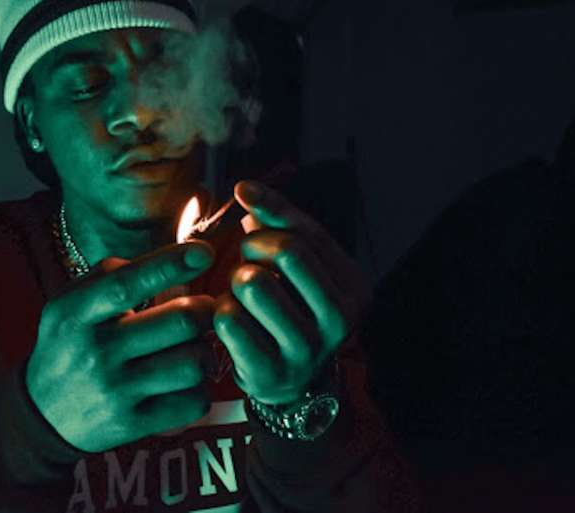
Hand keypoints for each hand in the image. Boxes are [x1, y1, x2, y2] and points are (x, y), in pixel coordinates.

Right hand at [27, 241, 216, 452]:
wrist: (42, 414)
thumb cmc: (70, 344)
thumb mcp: (71, 303)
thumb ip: (110, 274)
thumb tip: (168, 259)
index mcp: (76, 314)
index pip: (127, 284)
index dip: (170, 264)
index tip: (204, 252)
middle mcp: (95, 352)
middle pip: (180, 322)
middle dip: (206, 310)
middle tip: (205, 310)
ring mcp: (114, 392)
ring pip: (193, 363)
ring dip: (205, 352)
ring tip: (195, 348)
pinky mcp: (133, 424)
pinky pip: (192, 402)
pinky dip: (199, 389)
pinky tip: (184, 383)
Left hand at [214, 181, 368, 404]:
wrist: (293, 383)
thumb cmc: (294, 309)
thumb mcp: (301, 266)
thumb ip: (281, 224)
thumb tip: (245, 189)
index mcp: (353, 287)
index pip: (306, 232)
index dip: (269, 209)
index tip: (242, 194)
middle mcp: (339, 319)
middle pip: (286, 251)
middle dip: (254, 245)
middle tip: (248, 258)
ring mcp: (307, 348)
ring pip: (253, 283)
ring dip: (235, 281)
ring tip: (241, 293)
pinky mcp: (270, 371)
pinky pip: (229, 320)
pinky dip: (222, 311)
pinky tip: (231, 318)